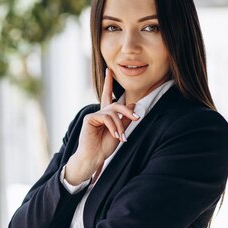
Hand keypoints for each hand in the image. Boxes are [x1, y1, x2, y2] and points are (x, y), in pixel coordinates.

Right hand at [64, 68, 139, 184]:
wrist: (94, 157)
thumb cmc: (105, 146)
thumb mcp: (120, 131)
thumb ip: (125, 118)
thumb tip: (133, 105)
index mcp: (106, 115)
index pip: (108, 96)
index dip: (108, 83)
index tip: (109, 70)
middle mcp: (100, 113)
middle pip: (116, 104)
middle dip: (127, 110)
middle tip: (137, 119)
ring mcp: (94, 115)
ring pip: (113, 111)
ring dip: (120, 125)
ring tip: (121, 137)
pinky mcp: (89, 118)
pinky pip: (105, 117)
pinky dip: (112, 126)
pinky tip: (115, 135)